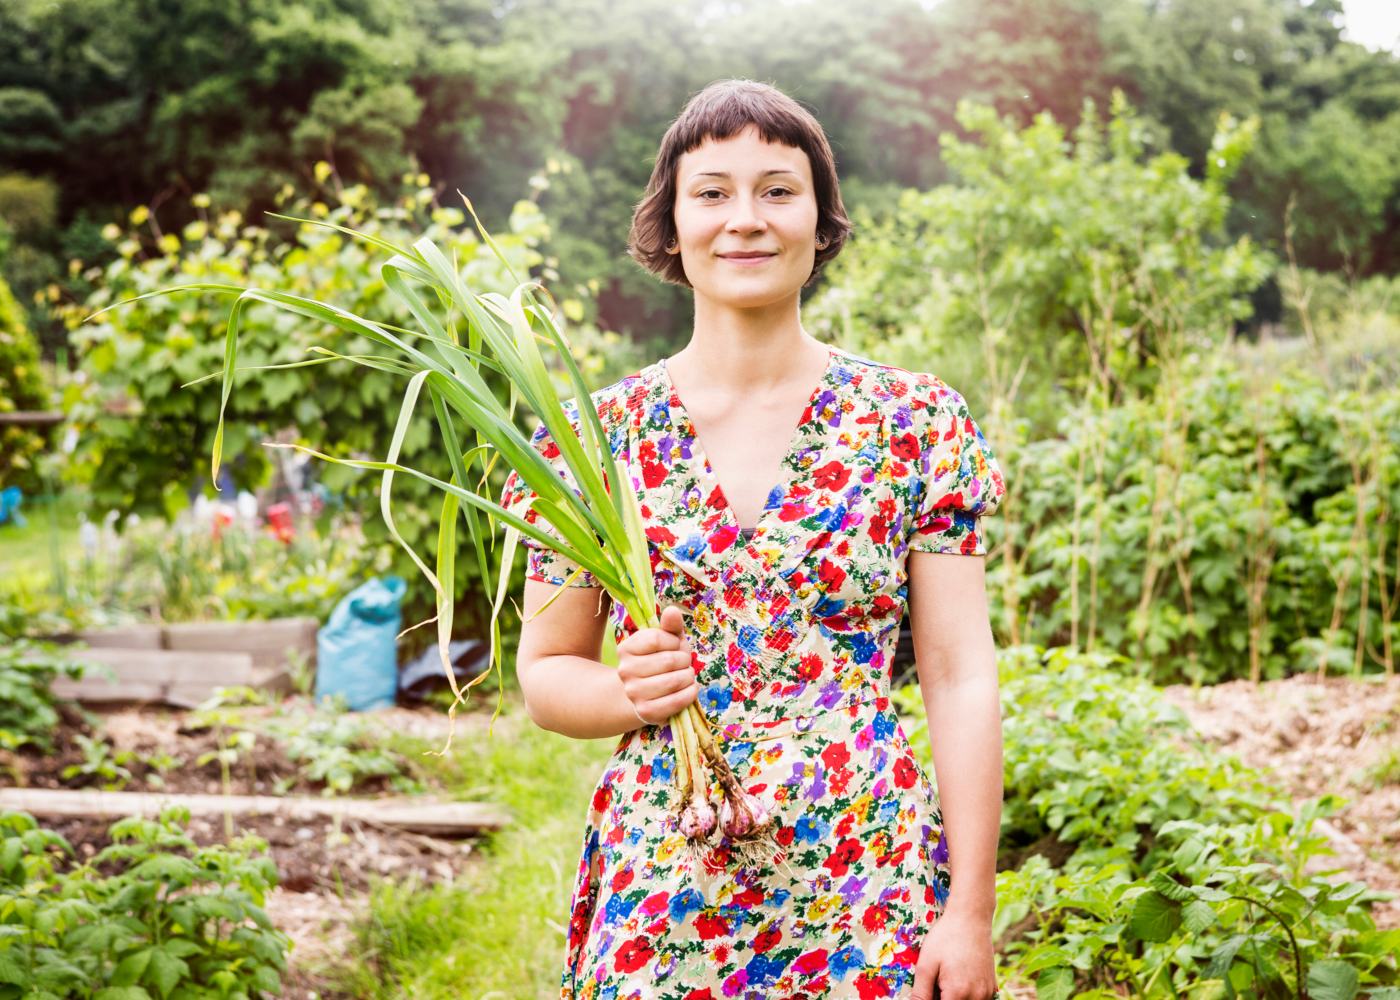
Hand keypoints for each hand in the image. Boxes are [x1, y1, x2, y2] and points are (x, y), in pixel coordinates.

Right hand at [616, 605, 698, 725]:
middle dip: (685, 660)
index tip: (675, 646)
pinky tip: (690, 688)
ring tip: (686, 675)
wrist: (644, 694)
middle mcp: (625, 671)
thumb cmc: (660, 660)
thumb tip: (672, 611)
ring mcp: (634, 692)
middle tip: (684, 663)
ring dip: (689, 677)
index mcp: (626, 649)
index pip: (656, 638)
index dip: (673, 641)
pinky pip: (676, 701)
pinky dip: (690, 693)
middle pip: (668, 660)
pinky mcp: (646, 711)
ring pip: (674, 681)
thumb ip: (670, 625)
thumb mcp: (666, 640)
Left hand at [909, 910, 998, 999]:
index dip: (932, 999)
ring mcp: (988, 993)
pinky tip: (958, 977)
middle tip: (936, 982)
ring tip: (945, 978)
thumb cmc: (946, 938)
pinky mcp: (992, 987)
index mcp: (958, 993)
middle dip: (943, 997)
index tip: (929, 988)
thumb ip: (921, 993)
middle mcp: (977, 997)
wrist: (971, 918)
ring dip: (955, 998)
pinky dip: (967, 995)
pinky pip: (978, 999)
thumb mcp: (926, 964)